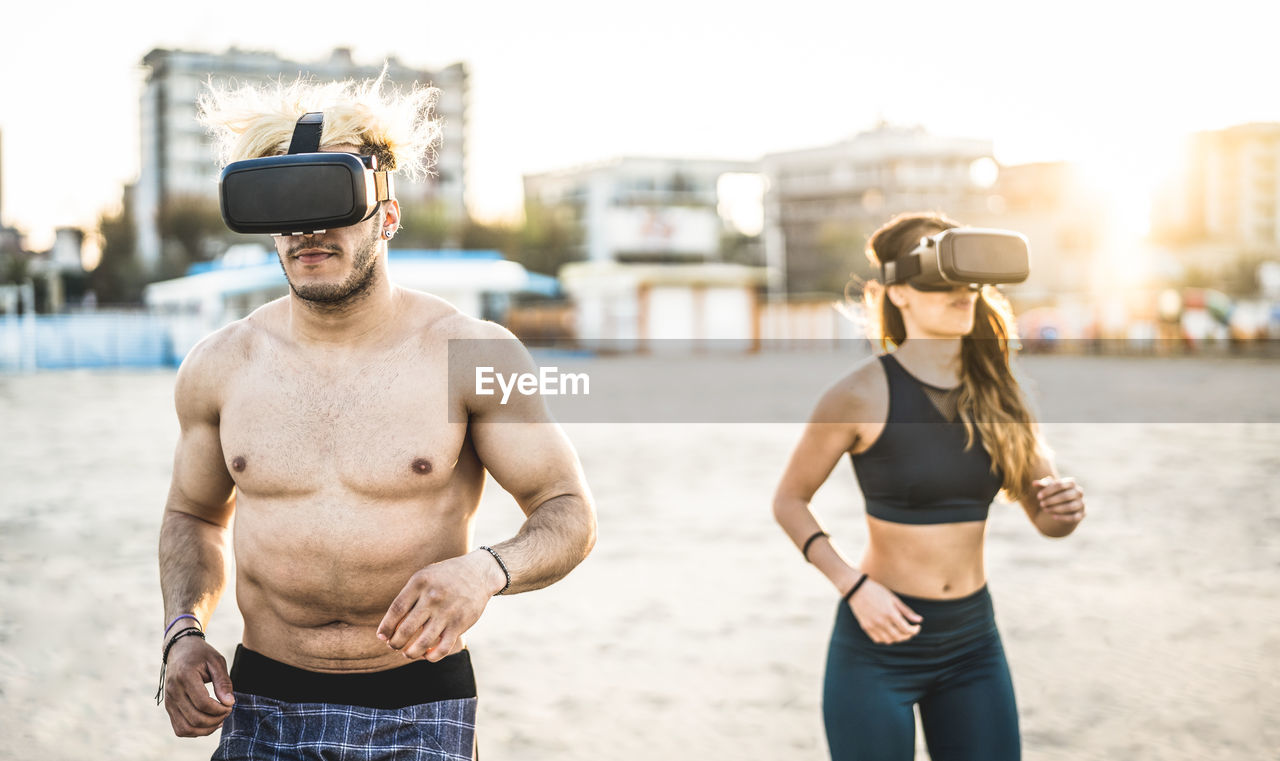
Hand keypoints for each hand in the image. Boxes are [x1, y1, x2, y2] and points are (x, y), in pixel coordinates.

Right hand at [162, 632, 233, 736]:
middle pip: (195, 719)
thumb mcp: (216, 661)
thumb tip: (229, 703)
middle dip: (216, 720)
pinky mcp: (169, 707)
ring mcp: (169, 701)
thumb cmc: (201, 654)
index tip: (230, 705)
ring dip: (206, 729)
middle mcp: (173, 691)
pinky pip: (180, 728)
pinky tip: (209, 723)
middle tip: (227, 711)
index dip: (220, 709)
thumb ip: (223, 682)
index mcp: (185, 677)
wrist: (179, 649)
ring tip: (219, 719)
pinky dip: (195, 731)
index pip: (203, 703)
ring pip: (185, 728)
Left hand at [377, 551, 502, 661]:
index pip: (396, 610)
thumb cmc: (445, 576)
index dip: (386, 627)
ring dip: (410, 653)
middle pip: (406, 629)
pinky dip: (431, 656)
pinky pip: (442, 648)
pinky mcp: (460, 624)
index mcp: (420, 583)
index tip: (382, 637)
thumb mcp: (425, 577)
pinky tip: (427, 654)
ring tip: (407, 653)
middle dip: (395, 643)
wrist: (478, 572)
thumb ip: (409, 596)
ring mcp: (447, 612)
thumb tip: (391, 625)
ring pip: (422, 643)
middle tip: (393, 646)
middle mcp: (433, 597)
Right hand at [849, 578, 923, 643]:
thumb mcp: (893, 598)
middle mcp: (881, 622)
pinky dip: (885, 638)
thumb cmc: (876, 591)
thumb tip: (920, 620)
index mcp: (890, 613)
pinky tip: (888, 632)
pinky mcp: (866, 627)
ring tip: (900, 631)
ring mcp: (872, 626)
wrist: (856, 589)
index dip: (914, 630)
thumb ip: (907, 611)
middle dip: (907, 635)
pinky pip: (878, 639)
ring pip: (889, 640)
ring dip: (897, 638)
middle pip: (899, 637)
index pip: (906, 629)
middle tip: (910, 630)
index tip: (917, 627)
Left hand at [1034, 476, 1085, 524]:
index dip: (1048, 490)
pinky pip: (1074, 517)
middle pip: (1065, 496)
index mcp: (1071, 483)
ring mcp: (1081, 503)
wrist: (1063, 507)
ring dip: (1056, 509)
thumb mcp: (1048, 489)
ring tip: (1045, 510)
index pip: (1060, 484)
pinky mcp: (1082, 514)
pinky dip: (1063, 517)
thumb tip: (1034, 483)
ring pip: (1070, 507)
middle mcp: (1079, 492)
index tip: (1038, 496)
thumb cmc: (1054, 494)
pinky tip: (1053, 517)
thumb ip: (1042, 485)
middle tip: (1041, 504)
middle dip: (1051, 500)